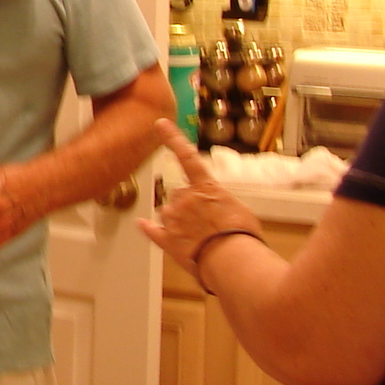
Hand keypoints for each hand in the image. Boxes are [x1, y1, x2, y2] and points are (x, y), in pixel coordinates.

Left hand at [136, 120, 262, 273]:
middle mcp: (185, 199)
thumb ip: (219, 202)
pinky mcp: (167, 240)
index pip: (187, 157)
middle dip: (189, 204)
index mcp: (205, 188)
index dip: (172, 138)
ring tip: (199, 238)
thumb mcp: (238, 210)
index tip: (160, 124)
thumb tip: (214, 209)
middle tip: (208, 222)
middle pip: (179, 194)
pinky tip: (142, 225)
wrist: (232, 260)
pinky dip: (148, 228)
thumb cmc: (242, 236)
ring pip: (169, 213)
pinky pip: (153, 230)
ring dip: (179, 221)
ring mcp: (173, 219)